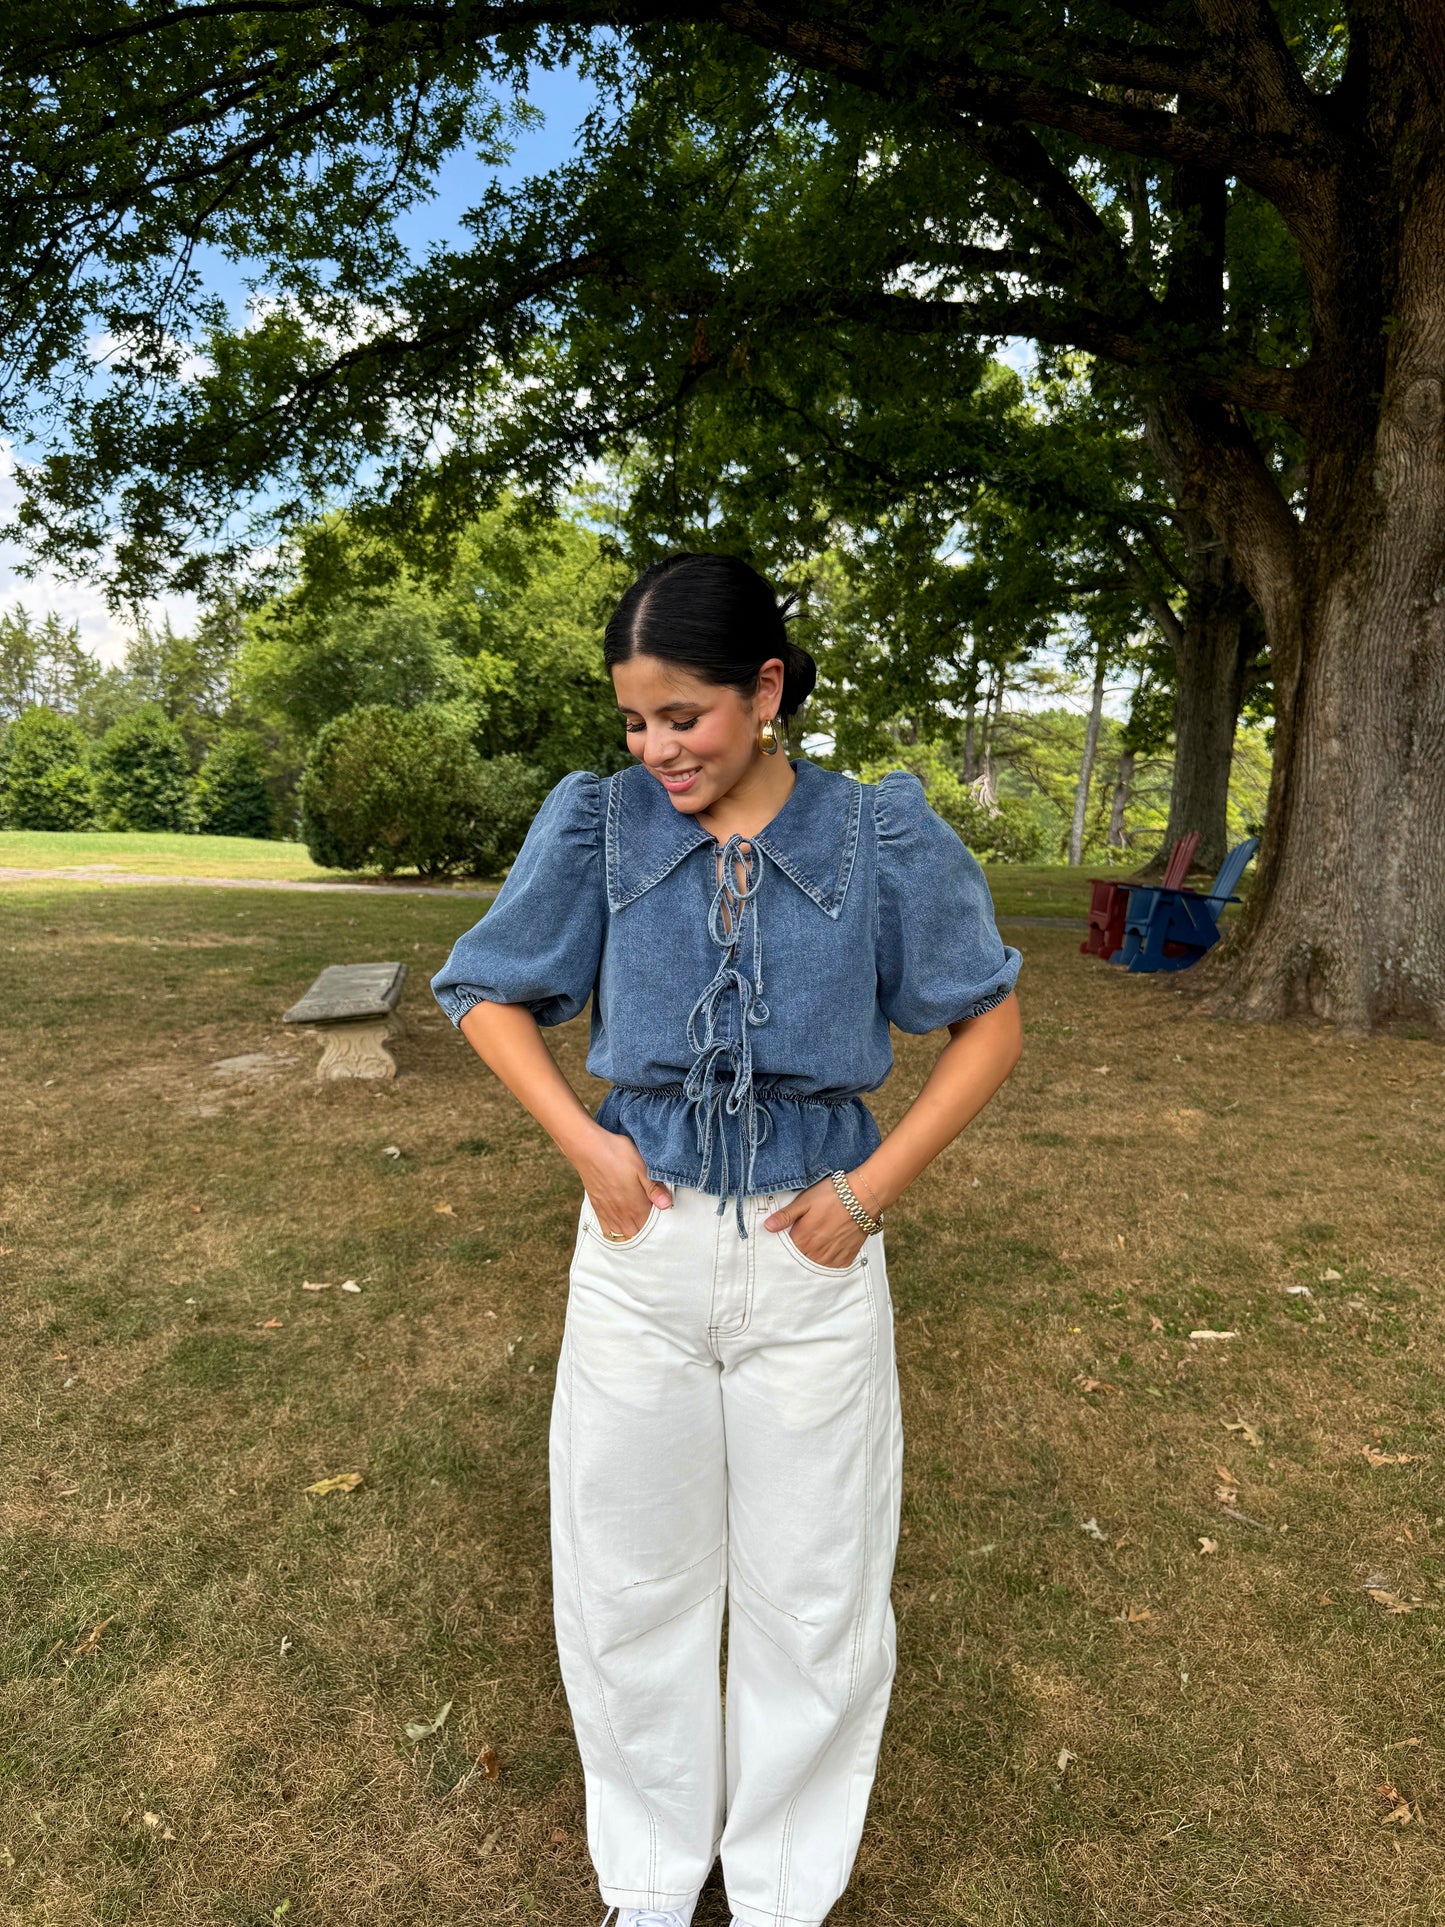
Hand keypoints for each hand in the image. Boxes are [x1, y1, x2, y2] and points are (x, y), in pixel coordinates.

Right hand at [574, 1124, 671, 1239]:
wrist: (588, 1148)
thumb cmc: (617, 1154)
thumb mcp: (642, 1167)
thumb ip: (654, 1188)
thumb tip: (667, 1205)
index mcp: (636, 1206)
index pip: (652, 1228)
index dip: (660, 1226)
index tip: (666, 1218)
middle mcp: (622, 1214)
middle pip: (638, 1235)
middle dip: (647, 1233)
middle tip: (654, 1222)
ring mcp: (608, 1213)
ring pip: (623, 1236)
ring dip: (632, 1234)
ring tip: (639, 1226)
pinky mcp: (598, 1208)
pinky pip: (607, 1231)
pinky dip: (615, 1233)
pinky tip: (621, 1226)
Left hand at [763, 1177, 867, 1268]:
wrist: (863, 1196)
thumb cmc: (832, 1195)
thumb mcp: (805, 1201)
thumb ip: (785, 1216)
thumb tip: (767, 1227)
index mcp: (803, 1239)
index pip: (785, 1251)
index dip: (783, 1247)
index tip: (785, 1240)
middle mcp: (816, 1252)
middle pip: (800, 1261)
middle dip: (796, 1255)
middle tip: (801, 1243)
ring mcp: (832, 1256)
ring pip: (815, 1266)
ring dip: (811, 1260)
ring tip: (813, 1249)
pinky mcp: (847, 1256)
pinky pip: (833, 1268)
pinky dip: (828, 1263)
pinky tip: (827, 1254)